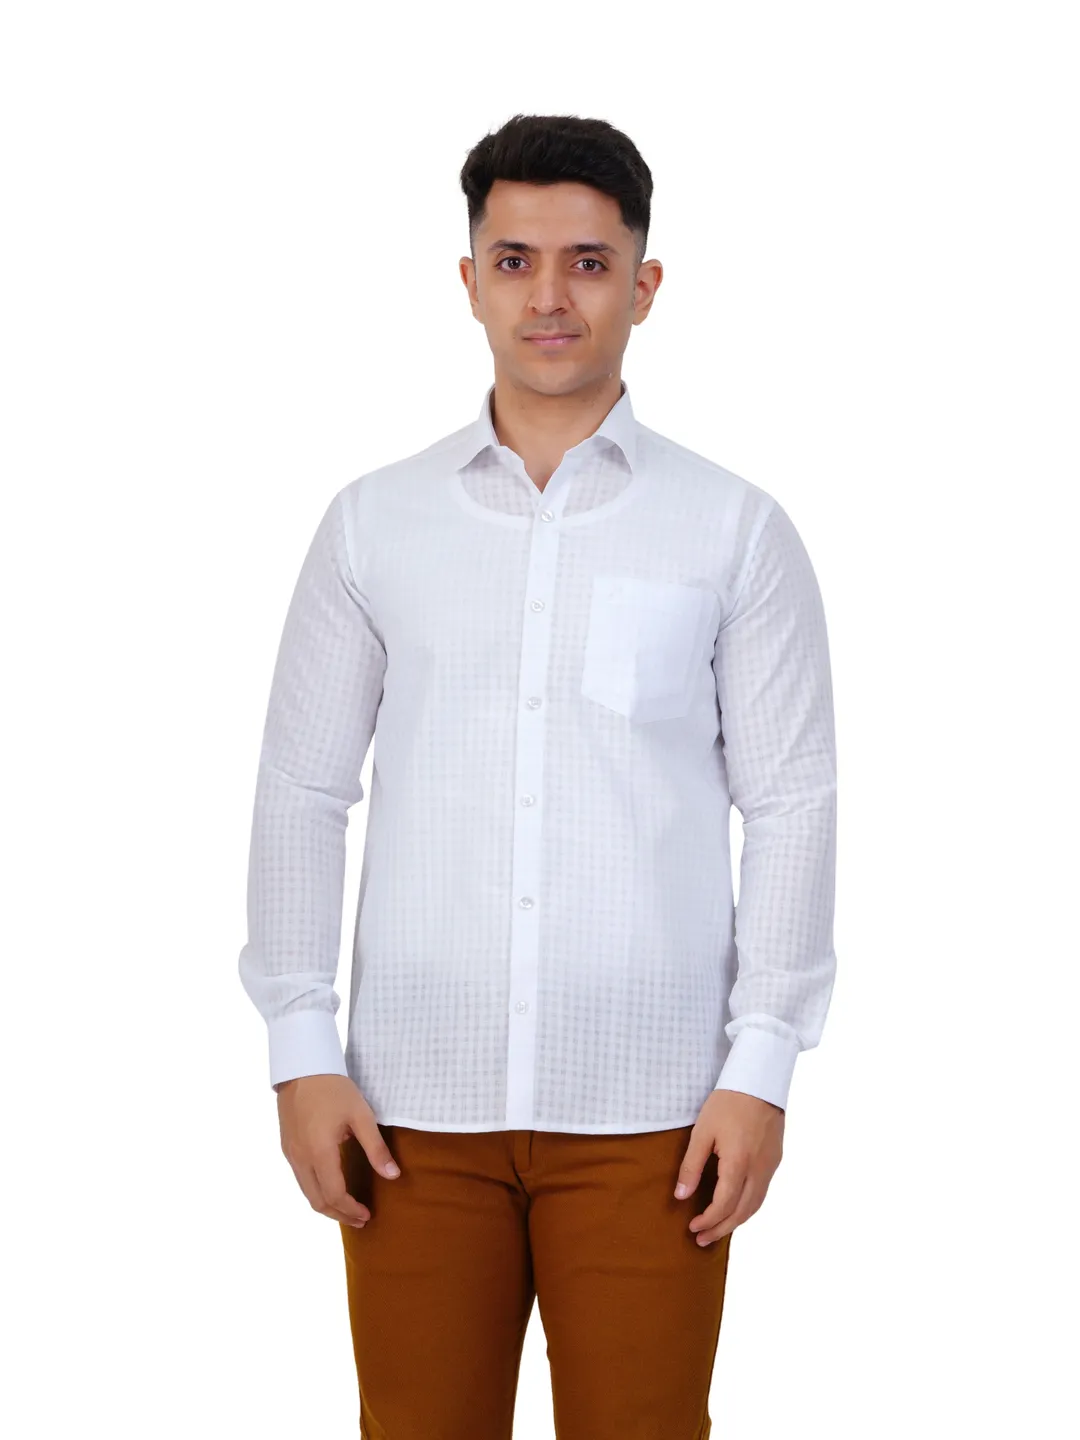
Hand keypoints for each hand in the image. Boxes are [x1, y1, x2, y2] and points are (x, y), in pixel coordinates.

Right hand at [275, 1073, 400, 1227]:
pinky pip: (300, 1179)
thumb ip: (376, 1148)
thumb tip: (393, 1176)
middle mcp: (300, 1159)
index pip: (334, 1195)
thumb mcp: (361, 1115)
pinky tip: (331, 1185)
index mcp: (319, 1153)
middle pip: (317, 1201)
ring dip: (326, 1204)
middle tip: (360, 1218)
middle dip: (339, 1214)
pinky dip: (316, 1190)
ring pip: (306, 1192)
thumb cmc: (334, 1088)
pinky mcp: (286, 1146)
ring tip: (347, 1207)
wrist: (302, 1067)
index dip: (351, 1210)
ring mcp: (290, 1153)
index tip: (367, 1215)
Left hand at [674, 1088, 784, 1244]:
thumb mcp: (702, 1131)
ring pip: (756, 1206)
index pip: (724, 1205)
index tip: (693, 1228)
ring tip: (717, 1230)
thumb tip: (682, 1196)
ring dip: (736, 1222)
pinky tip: (736, 1208)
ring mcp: (770, 1166)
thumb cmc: (728, 1103)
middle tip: (702, 1240)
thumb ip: (692, 1165)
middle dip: (721, 1229)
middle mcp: (759, 1170)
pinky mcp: (775, 1160)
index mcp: (739, 1164)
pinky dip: (748, 1207)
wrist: (759, 1081)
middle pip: (742, 1212)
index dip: (708, 1221)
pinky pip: (762, 1193)